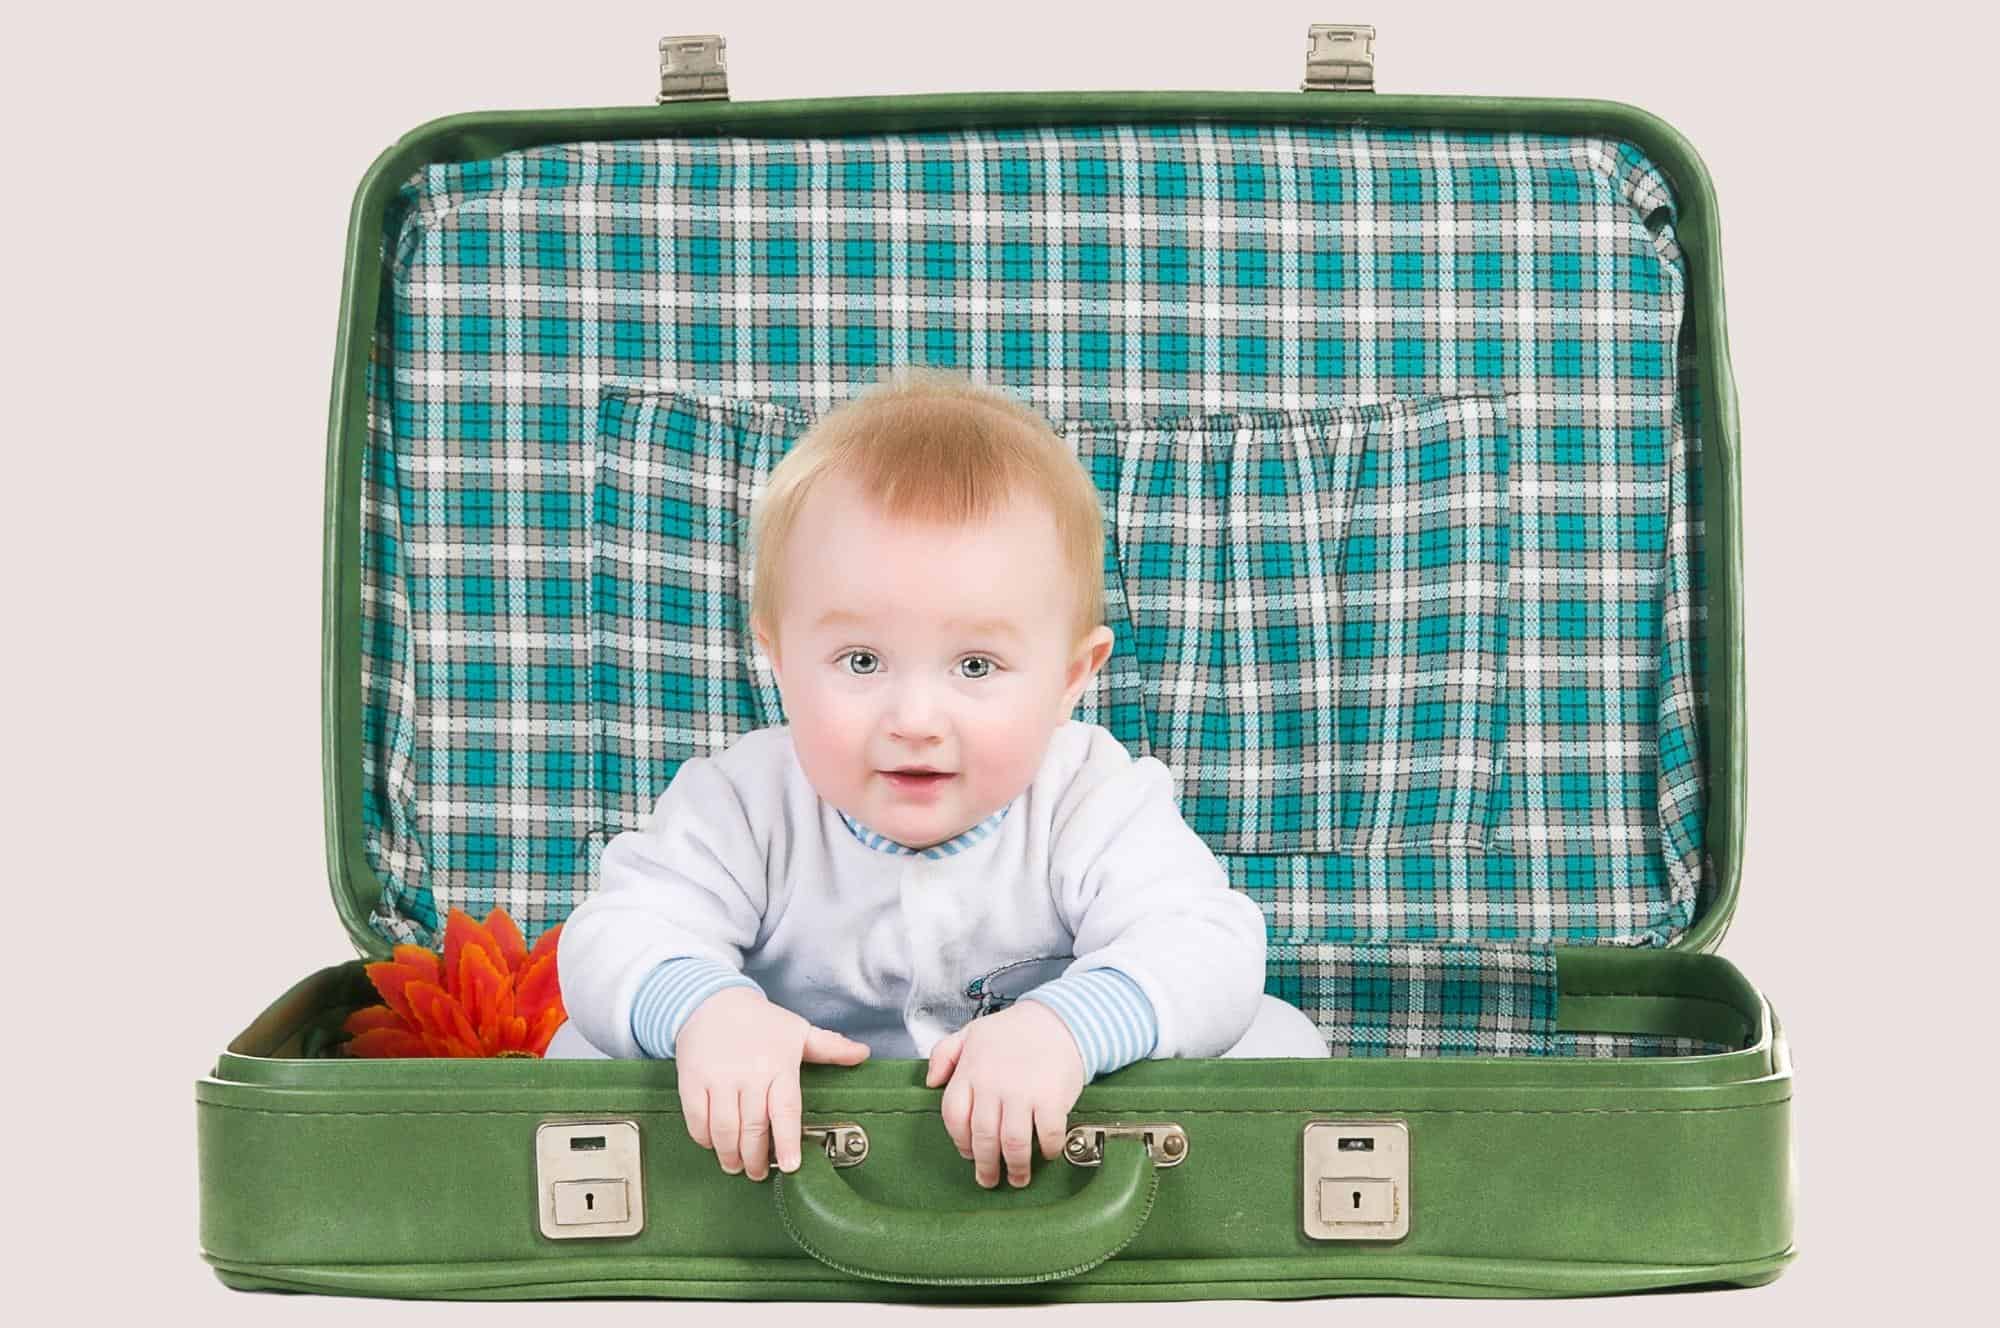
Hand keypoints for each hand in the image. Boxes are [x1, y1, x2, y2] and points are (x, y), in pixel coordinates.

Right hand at [673, 987, 870, 1181]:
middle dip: (756, 1158)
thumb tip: (862, 1054)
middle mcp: (748, 1075)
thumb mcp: (797, 1031)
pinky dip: (705, 1139)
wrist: (711, 1000)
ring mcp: (718, 1079)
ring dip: (730, 1155)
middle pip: (754, 1128)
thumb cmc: (759, 1021)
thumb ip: (830, 1047)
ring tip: (736, 1166)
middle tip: (759, 1173)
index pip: (786, 1112)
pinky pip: (697, 1120)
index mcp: (778, 1066)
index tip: (790, 1166)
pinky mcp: (692, 1081)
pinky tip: (713, 1145)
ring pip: (725, 1130)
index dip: (788, 1143)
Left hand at [925, 1000, 1087, 1188]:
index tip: (969, 1154)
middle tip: (989, 1180)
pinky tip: (1047, 1154)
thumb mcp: (971, 1033)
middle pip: (983, 1137)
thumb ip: (944, 1054)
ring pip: (1012, 1143)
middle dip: (986, 1166)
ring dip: (1015, 1167)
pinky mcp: (1051, 1098)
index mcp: (971, 1071)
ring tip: (1017, 1178)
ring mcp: (1023, 1092)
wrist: (1059, 1018)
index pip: (954, 1116)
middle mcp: (993, 1084)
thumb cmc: (1014, 1030)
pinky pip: (1047, 1135)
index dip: (960, 1141)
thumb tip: (930, 1082)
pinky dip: (1047, 1150)